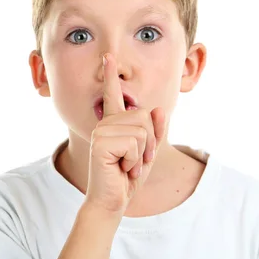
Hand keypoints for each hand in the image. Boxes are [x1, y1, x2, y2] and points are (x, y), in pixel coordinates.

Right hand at [84, 53, 165, 216]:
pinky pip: (135, 142)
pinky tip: (122, 169)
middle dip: (149, 143)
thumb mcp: (148, 152)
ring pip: (141, 130)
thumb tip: (157, 110)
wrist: (112, 201)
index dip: (111, 75)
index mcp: (114, 123)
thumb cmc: (128, 178)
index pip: (113, 95)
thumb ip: (154, 132)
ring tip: (128, 167)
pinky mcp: (101, 143)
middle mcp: (105, 123)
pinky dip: (135, 160)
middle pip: (144, 116)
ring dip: (142, 154)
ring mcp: (101, 131)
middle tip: (135, 162)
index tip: (109, 57)